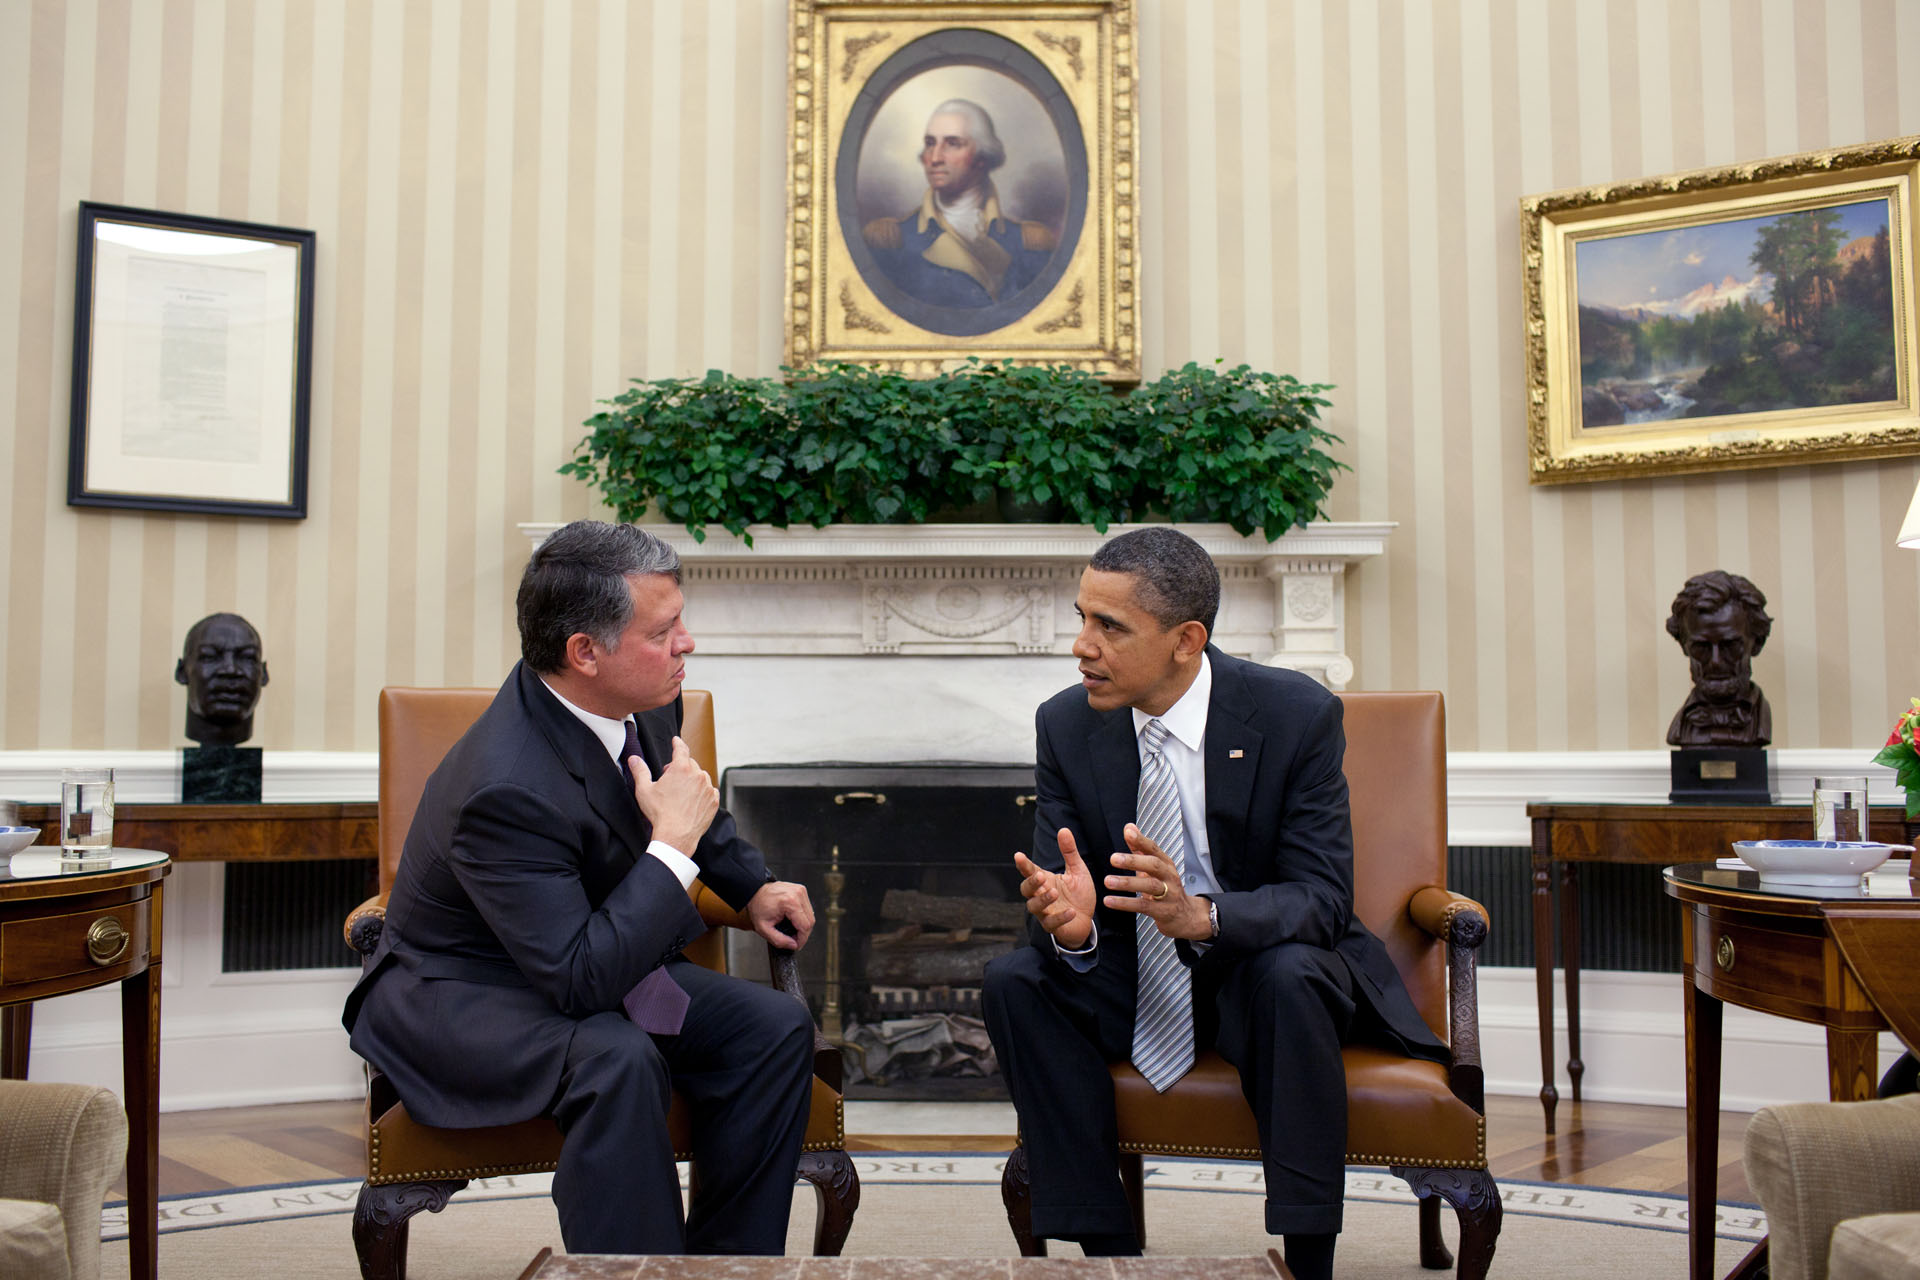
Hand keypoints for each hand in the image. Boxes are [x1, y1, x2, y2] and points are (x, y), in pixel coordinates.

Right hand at [628, 735, 717, 854]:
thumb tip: (633, 759)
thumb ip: (640, 771)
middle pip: (690, 764)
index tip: (676, 740)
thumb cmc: (659, 813)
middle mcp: (698, 775)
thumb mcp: (644, 790)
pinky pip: (710, 791)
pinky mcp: (713, 801)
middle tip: (670, 779)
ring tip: (681, 792)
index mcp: (681, 768)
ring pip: (701, 777)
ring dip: (693, 780)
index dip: (677, 743)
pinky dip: (703, 792)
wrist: (676, 835)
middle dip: (681, 768)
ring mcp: (708, 788)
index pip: (681, 749)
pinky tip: (693, 800)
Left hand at [747, 880, 813, 950]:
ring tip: (793, 930)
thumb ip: (779, 940)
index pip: (805, 926)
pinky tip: (793, 920)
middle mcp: (798, 894)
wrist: (754, 892)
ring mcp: (800, 890)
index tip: (796, 945)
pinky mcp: (801, 890)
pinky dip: (802, 917)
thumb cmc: (758, 907)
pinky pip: (807, 908)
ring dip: (804, 925)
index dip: (802, 939)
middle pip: (810, 921)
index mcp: (790, 902)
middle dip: (803, 934)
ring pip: (811, 915)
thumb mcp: (764, 929)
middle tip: (793, 940)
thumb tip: (793, 945)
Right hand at [1014, 827, 1096, 948]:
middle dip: (1031, 882)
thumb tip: (1063, 829)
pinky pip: (1052, 923)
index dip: (1023, 864)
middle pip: (1026, 889)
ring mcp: (1045, 912)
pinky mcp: (1054, 926)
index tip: (1018, 855)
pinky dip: (1060, 917)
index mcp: (1045, 881)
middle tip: (1040, 875)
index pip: (1030, 871)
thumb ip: (1069, 852)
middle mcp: (1040, 895)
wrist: (1086, 920)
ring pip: (1034, 907)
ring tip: (1054, 892)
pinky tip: (1071, 911)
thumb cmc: (1079, 894)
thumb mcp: (1077, 870)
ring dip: (1043, 899)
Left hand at [1103, 823, 1211, 940]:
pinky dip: (1125, 904)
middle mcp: (1169, 877)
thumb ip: (1140, 848)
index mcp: (1165, 864)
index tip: (1128, 833)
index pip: (1154, 849)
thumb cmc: (1167, 889)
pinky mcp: (1163, 912)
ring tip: (1108, 881)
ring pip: (1149, 886)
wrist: (1186, 916)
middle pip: (1154, 865)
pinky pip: (1143, 906)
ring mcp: (1168, 895)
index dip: (1142, 840)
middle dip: (1133, 861)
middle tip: (1114, 858)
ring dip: (1127, 883)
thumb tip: (1129, 828)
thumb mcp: (1155, 868)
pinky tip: (1110, 901)